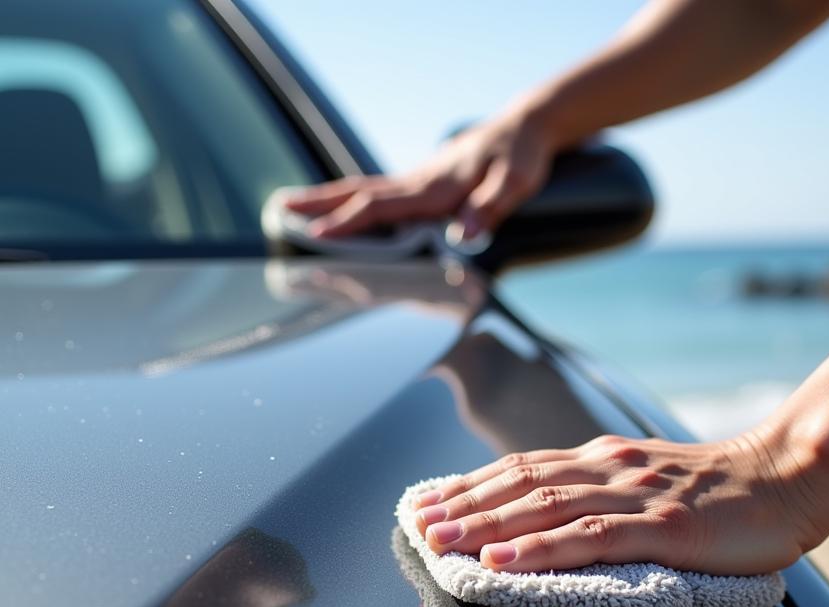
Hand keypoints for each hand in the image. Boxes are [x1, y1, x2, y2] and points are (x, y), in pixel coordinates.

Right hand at [284, 107, 553, 239]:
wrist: (524, 126)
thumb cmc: (521, 156)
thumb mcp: (516, 182)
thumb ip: (490, 207)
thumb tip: (466, 235)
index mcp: (435, 188)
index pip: (382, 207)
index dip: (350, 222)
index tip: (318, 234)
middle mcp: (420, 183)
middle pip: (361, 193)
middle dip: (321, 203)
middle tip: (281, 209)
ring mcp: (418, 182)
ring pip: (366, 191)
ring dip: (329, 198)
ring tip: (294, 205)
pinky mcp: (423, 184)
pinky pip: (381, 196)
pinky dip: (353, 201)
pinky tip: (341, 209)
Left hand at [414, 434, 823, 575]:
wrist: (788, 476)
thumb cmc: (722, 490)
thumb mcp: (651, 481)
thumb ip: (604, 491)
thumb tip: (551, 514)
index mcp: (606, 458)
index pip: (524, 467)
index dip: (472, 484)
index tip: (430, 502)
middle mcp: (611, 468)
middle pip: (522, 484)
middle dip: (465, 506)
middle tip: (418, 526)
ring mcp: (637, 496)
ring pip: (545, 507)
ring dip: (486, 525)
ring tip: (441, 542)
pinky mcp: (664, 529)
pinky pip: (591, 538)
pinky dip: (541, 549)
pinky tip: (504, 561)